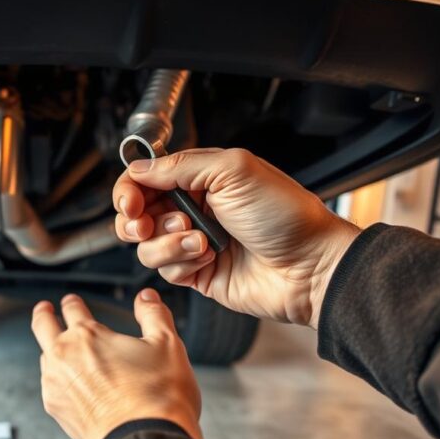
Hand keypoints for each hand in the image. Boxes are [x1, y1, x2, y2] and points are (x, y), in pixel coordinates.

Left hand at [31, 289, 202, 438]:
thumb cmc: (158, 395)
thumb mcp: (167, 343)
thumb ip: (154, 314)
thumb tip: (146, 297)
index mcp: (88, 335)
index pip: (72, 309)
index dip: (72, 302)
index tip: (71, 301)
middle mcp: (64, 356)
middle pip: (42, 326)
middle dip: (43, 314)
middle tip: (45, 309)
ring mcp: (56, 384)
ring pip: (45, 358)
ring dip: (50, 349)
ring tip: (58, 350)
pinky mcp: (56, 410)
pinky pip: (50, 387)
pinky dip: (57, 380)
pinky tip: (69, 385)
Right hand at [113, 148, 359, 327]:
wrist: (310, 266)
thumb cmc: (285, 215)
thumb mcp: (233, 170)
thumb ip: (181, 165)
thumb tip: (139, 167)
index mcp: (200, 178)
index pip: (145, 178)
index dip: (129, 189)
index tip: (130, 202)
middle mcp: (193, 209)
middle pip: (136, 213)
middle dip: (136, 220)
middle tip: (145, 225)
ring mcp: (192, 243)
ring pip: (146, 245)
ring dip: (165, 243)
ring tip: (199, 241)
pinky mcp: (196, 274)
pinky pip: (164, 270)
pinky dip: (181, 263)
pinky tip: (208, 257)